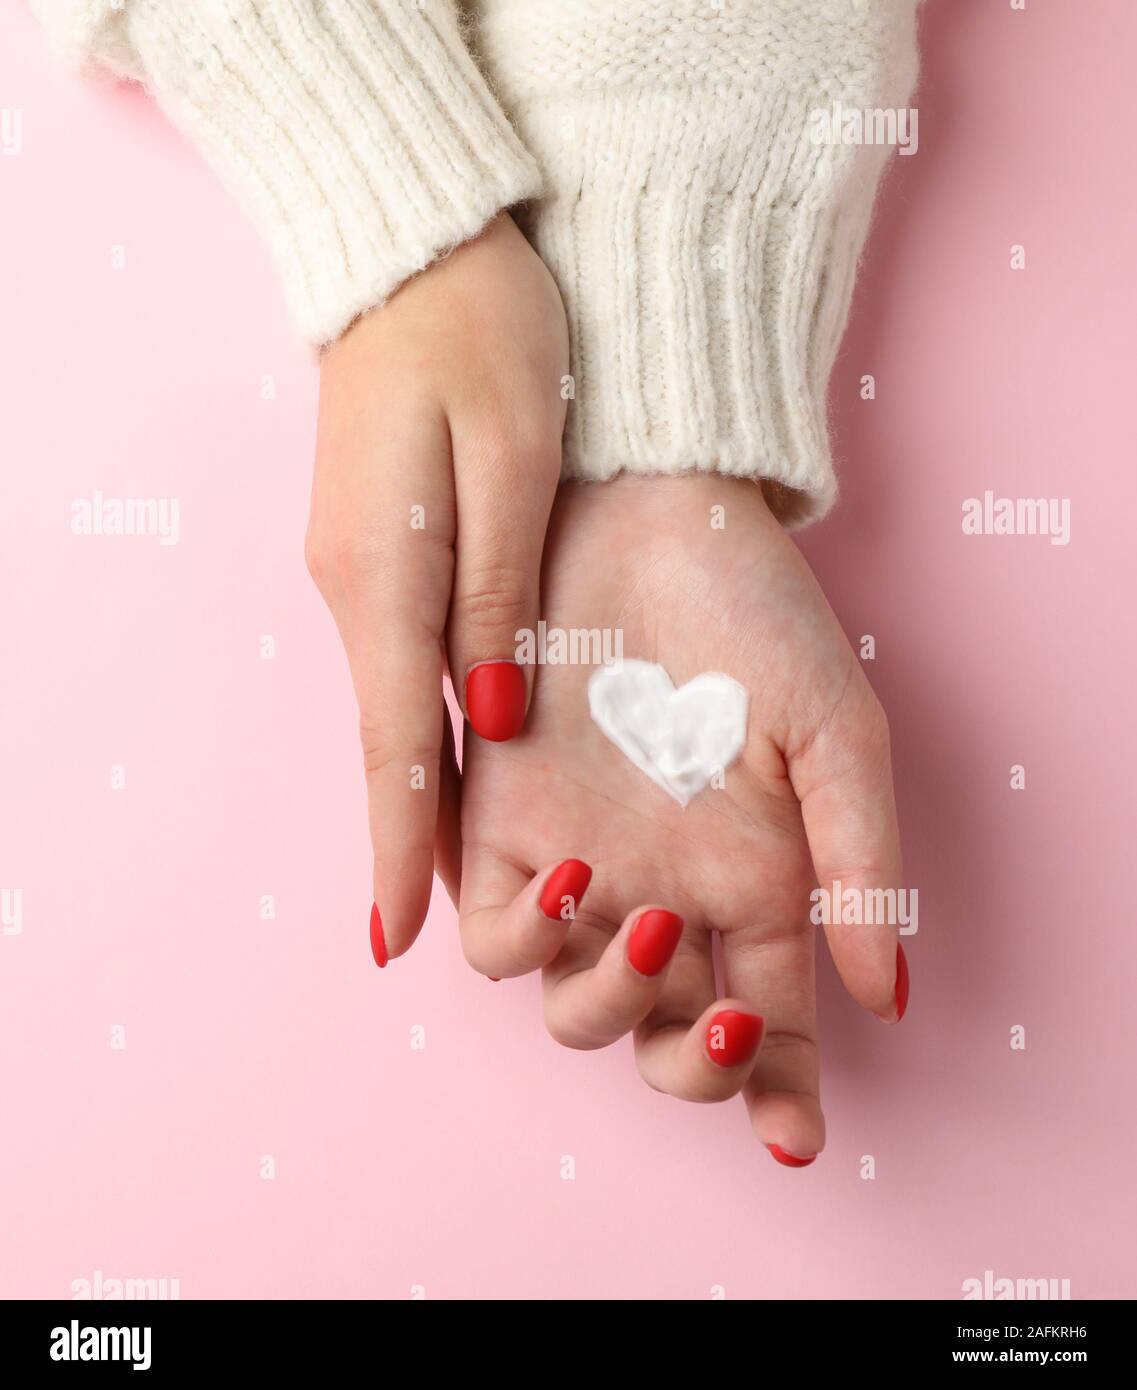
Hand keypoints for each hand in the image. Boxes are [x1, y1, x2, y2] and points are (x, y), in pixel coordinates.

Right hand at [306, 214, 568, 963]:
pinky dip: (435, 720)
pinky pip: (409, 657)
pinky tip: (465, 755)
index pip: (398, 746)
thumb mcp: (513, 459)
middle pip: (393, 740)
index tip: (397, 940)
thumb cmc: (480, 333)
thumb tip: (496, 721)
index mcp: (387, 576)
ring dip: (430, 787)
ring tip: (469, 871)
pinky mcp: (380, 544)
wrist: (418, 244)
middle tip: (445, 933)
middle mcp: (357, 588)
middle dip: (416, 838)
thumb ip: (501, 599)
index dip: (401, 847)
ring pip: (402, 704)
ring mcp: (359, 567)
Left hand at [457, 474, 907, 1162]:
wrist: (646, 516)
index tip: (789, 1141)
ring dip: (608, 1001)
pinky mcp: (500, 824)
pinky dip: (521, 937)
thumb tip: (886, 997)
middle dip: (689, 1065)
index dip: (775, 1093)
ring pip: (572, 1004)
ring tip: (647, 919)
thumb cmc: (751, 614)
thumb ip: (859, 860)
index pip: (766, 1021)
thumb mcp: (834, 732)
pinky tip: (566, 881)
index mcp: (752, 881)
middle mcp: (664, 889)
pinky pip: (491, 931)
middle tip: (715, 1018)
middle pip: (662, 1037)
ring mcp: (583, 864)